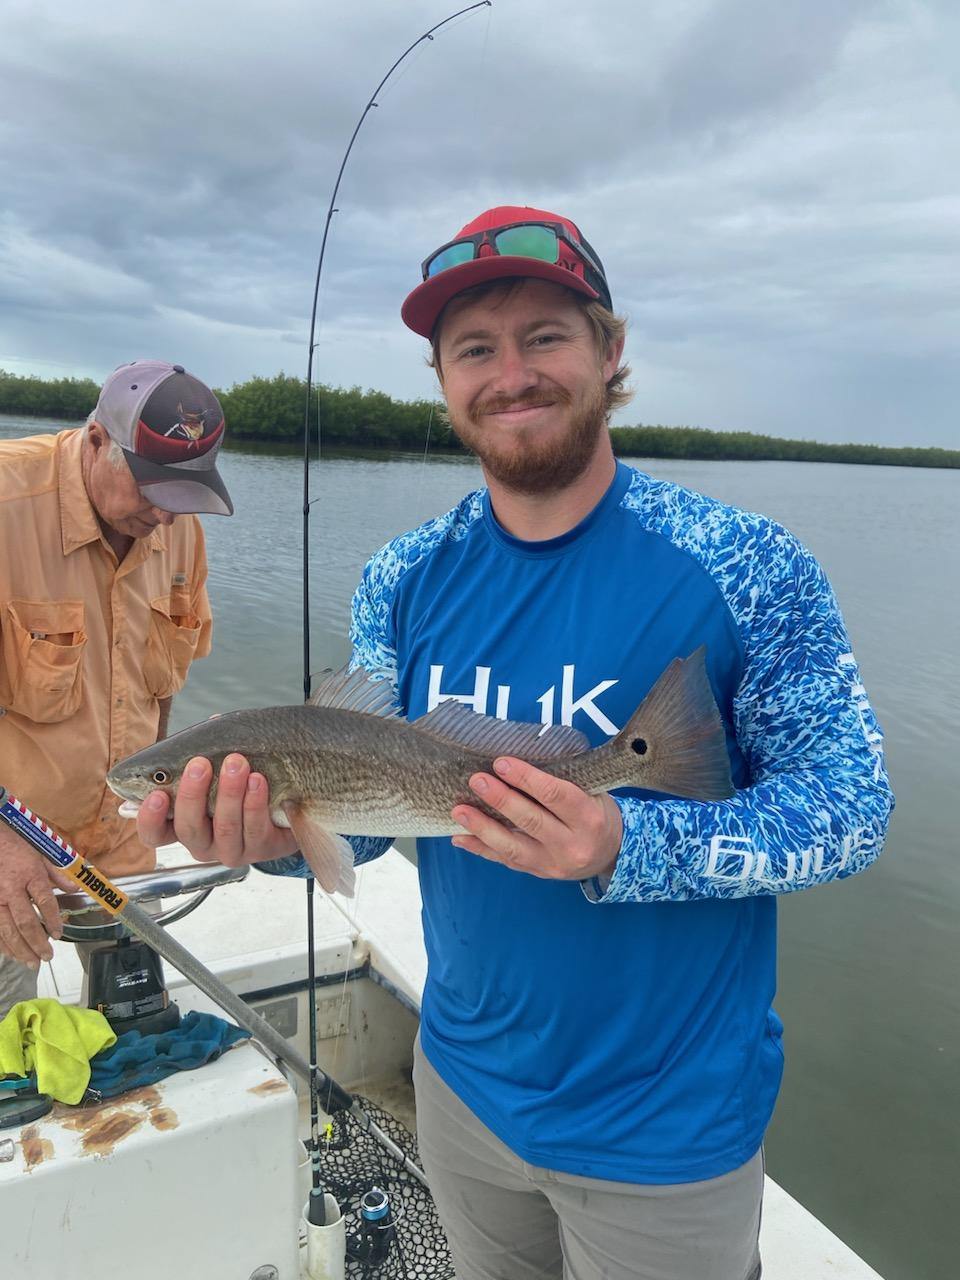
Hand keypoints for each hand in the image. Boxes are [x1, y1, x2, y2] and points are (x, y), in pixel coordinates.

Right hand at [0, 826, 73, 967]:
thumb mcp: (41, 853)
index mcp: (30, 874)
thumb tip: (74, 889)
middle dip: (37, 943)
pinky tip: (11, 954)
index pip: (44, 901)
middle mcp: (12, 889)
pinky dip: (3, 944)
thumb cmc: (17, 845)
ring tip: (32, 963)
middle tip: (47, 958)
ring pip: (7, 930)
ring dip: (20, 949)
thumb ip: (58, 873)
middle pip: (25, 922)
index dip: (52, 920)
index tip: (58, 934)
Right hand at [135, 755, 299, 867]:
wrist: (285, 809)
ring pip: (225, 827)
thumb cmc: (241, 787)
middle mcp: (203, 843)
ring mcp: (231, 850)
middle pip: (189, 828)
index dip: (150, 819)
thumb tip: (213, 723)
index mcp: (183, 825)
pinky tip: (258, 781)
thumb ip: (209, 753)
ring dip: (229, 793)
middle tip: (199, 763)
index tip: (156, 794)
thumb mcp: (220, 772)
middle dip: (192, 794)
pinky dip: (255, 802)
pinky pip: (255, 829)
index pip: (154, 833)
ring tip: (236, 763)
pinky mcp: (261, 850)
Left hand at [450, 757, 622, 881]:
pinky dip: (481, 849)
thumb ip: (562, 780)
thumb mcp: (593, 793)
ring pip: (513, 847)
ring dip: (483, 828)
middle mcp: (572, 844)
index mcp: (588, 818)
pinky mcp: (538, 873)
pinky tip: (460, 837)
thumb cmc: (597, 812)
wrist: (613, 854)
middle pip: (531, 821)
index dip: (526, 778)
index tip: (501, 763)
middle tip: (476, 780)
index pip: (555, 796)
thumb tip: (518, 760)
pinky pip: (505, 861)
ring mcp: (553, 864)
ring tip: (459, 810)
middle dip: (501, 800)